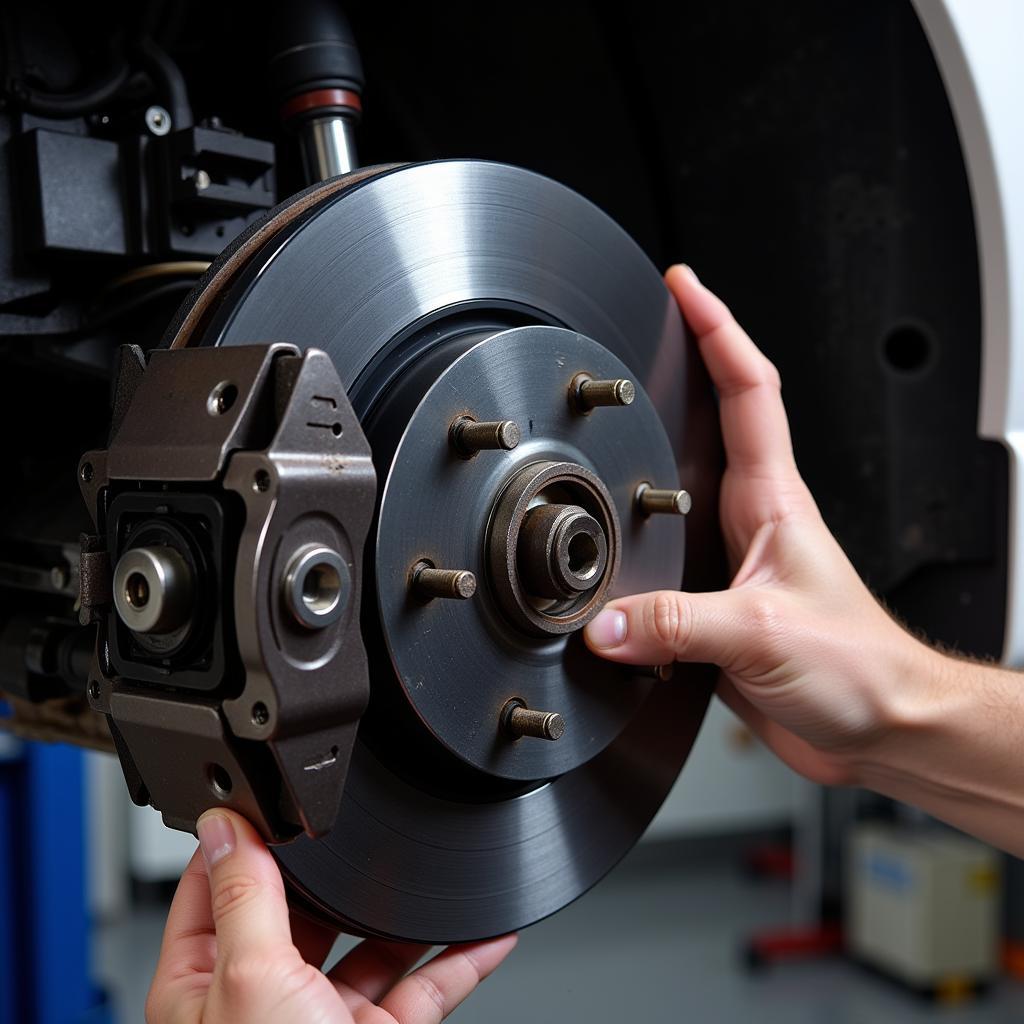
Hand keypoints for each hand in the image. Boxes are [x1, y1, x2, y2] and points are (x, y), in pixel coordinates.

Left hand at [146, 809, 515, 1023]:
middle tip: (367, 824)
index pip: (216, 886)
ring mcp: (321, 1020)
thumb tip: (224, 824)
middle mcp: (261, 997)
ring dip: (405, 911)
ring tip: (430, 870)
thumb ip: (244, 897)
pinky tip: (486, 931)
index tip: (276, 794)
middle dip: (337, 871)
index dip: (245, 836)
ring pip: (368, 945)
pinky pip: (424, 987)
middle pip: (303, 909)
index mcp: (205, 981)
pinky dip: (459, 957)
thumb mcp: (250, 980)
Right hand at [584, 265, 936, 784]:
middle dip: (679, 366)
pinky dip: (631, 545)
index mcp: (773, 500)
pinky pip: (662, 562)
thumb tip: (603, 624)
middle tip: (639, 329)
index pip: (746, 389)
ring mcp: (731, 562)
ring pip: (679, 491)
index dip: (715, 329)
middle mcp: (750, 520)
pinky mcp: (715, 609)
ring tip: (611, 418)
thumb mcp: (762, 634)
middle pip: (711, 421)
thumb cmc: (859, 668)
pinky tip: (609, 546)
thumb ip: (675, 626)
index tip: (681, 287)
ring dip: (648, 451)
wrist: (880, 728)